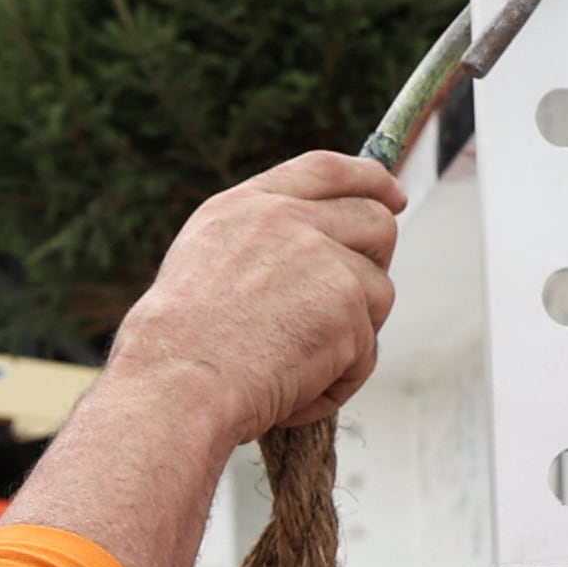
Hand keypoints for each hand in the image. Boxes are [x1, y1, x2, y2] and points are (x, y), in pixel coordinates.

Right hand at [110, 151, 401, 442]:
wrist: (175, 385)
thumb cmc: (175, 350)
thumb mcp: (204, 266)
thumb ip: (260, 245)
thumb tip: (312, 254)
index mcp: (246, 207)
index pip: (326, 170)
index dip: (369, 180)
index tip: (392, 196)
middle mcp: (287, 221)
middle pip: (374, 221)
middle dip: (376, 263)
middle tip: (356, 307)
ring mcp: (323, 259)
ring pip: (378, 292)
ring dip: (351, 338)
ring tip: (298, 371)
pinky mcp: (347, 305)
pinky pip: (367, 350)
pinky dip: (338, 382)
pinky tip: (294, 396)